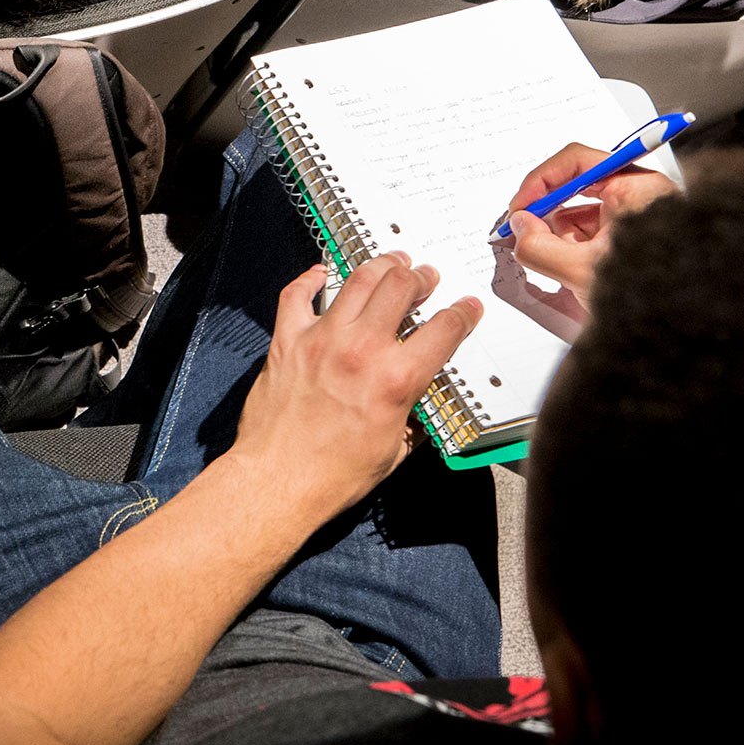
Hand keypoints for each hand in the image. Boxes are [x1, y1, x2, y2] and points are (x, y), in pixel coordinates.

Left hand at [225, 257, 477, 524]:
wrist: (277, 481)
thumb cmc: (334, 476)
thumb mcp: (396, 449)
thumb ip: (414, 415)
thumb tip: (423, 401)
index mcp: (396, 380)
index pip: (444, 330)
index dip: (463, 313)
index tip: (466, 307)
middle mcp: (362, 350)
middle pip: (401, 287)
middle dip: (421, 276)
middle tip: (425, 276)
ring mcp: (321, 340)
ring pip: (357, 280)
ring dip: (380, 266)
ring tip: (391, 262)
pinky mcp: (287, 340)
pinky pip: (297, 294)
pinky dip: (310, 277)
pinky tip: (321, 272)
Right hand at [500, 142, 678, 302]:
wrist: (683, 327)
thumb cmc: (653, 295)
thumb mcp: (582, 271)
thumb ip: (538, 248)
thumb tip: (519, 229)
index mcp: (636, 188)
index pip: (576, 162)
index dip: (540, 181)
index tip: (521, 205)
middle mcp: (638, 195)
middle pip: (577, 189)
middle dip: (550, 215)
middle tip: (526, 230)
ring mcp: (636, 217)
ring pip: (583, 214)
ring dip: (564, 237)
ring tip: (566, 266)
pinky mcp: (632, 237)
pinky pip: (594, 233)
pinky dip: (577, 249)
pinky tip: (576, 271)